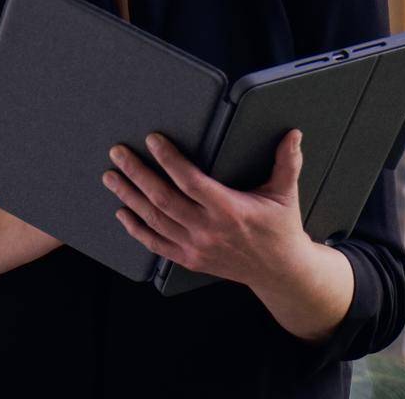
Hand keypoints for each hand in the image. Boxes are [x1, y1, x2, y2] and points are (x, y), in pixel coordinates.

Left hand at [102, 128, 312, 292]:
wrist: (279, 272)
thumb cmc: (280, 228)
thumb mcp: (286, 193)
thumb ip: (287, 161)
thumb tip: (293, 133)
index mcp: (228, 209)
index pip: (190, 181)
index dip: (169, 159)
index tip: (152, 139)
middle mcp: (208, 229)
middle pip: (163, 199)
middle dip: (137, 173)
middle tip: (118, 153)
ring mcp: (196, 247)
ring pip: (155, 220)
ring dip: (130, 197)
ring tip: (111, 177)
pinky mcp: (190, 260)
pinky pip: (157, 245)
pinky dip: (137, 229)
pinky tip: (122, 213)